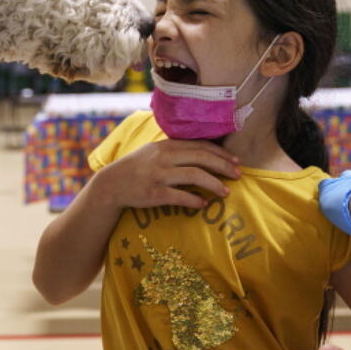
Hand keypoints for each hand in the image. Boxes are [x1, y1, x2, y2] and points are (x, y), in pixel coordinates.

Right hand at [92, 139, 240, 210]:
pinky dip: (194, 200)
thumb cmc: (137, 168)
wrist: (112, 184)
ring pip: (194, 176)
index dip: (220, 153)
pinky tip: (203, 204)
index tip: (236, 161)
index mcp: (166, 145)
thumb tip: (203, 152)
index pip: (199, 145)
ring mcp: (158, 175)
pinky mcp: (153, 194)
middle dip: (223, 166)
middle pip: (201, 158)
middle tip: (238, 175)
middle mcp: (164, 158)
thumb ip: (175, 149)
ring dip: (213, 184)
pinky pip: (179, 196)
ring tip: (226, 192)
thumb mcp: (154, 152)